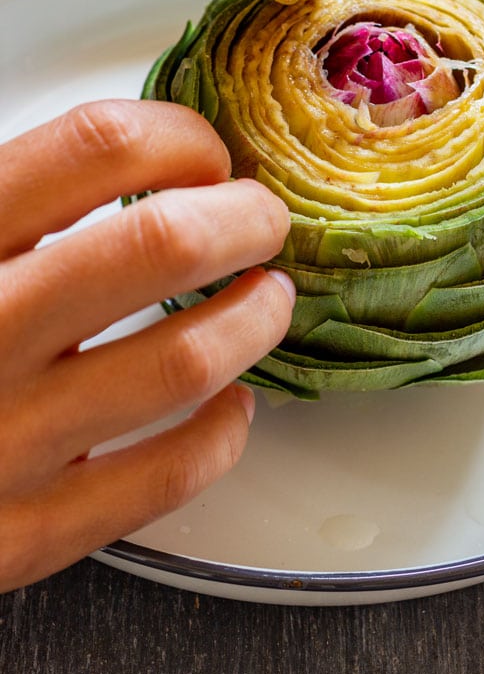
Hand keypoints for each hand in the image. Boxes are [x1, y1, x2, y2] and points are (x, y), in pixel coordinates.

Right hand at [0, 100, 294, 591]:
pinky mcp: (19, 535)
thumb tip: (135, 153)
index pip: (95, 148)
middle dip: (243, 220)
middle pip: (161, 245)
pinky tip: (229, 404)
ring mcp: (1, 442)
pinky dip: (220, 434)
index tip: (205, 155)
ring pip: (182, 361)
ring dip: (253, 319)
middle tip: (262, 221)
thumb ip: (12, 201)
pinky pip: (162, 479)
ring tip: (267, 298)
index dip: (178, 138)